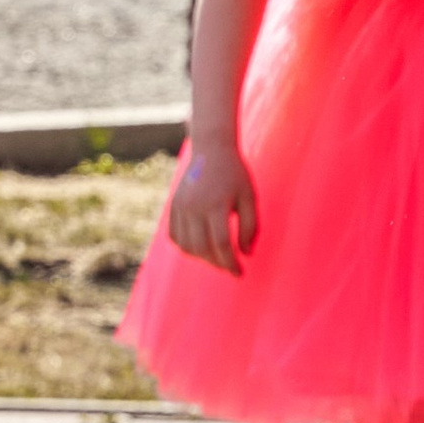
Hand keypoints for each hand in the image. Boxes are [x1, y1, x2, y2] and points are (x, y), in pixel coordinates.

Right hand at [167, 135, 256, 274]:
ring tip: (218, 258)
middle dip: (217, 263)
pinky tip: (201, 248)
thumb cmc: (235, 174)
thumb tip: (246, 254)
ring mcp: (180, 207)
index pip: (221, 243)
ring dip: (202, 257)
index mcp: (215, 204)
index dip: (230, 262)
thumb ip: (250, 227)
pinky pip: (175, 236)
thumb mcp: (249, 198)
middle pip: (202, 248)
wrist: (211, 150)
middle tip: (231, 267)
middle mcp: (194, 207)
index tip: (239, 272)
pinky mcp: (173, 206)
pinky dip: (186, 247)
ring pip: (186, 245)